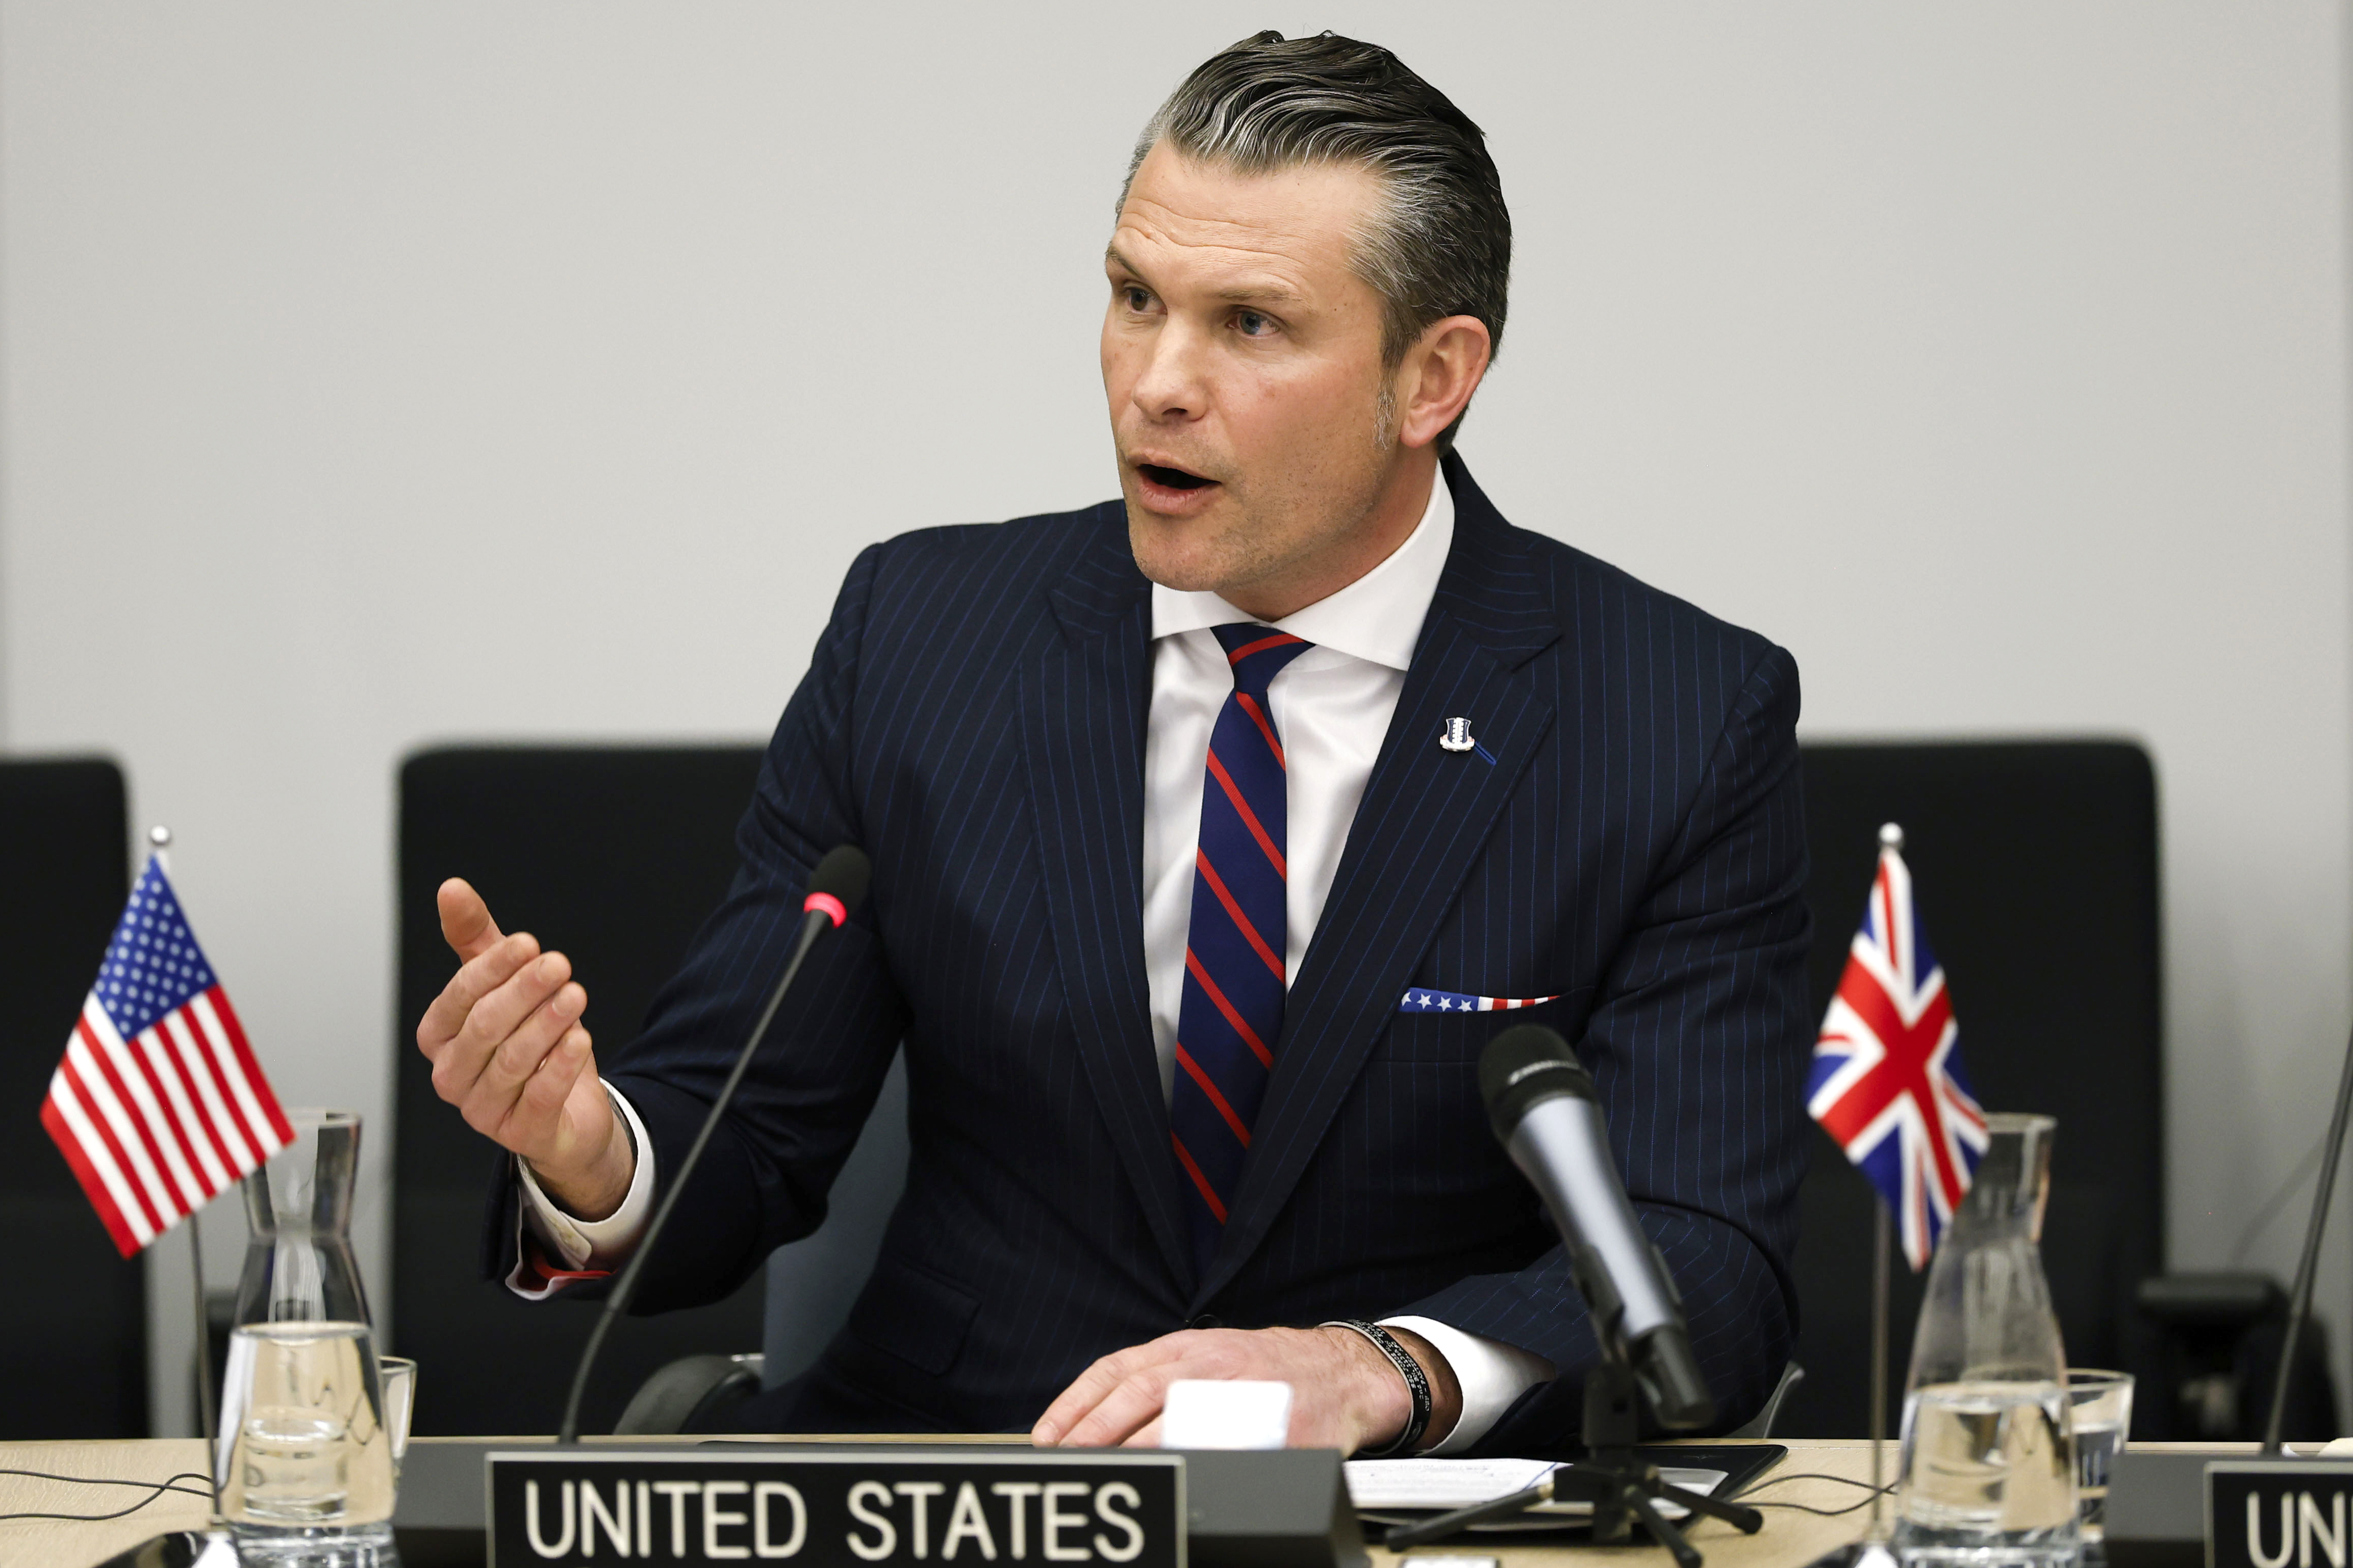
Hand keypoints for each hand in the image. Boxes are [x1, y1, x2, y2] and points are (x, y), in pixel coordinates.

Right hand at [413, 878, 631, 1217]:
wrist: (567, 1109)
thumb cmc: (528, 1041)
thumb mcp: (505, 984)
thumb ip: (477, 938)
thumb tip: (451, 888)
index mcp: (440, 1036)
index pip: (459, 996)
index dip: (493, 967)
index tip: (529, 943)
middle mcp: (452, 1075)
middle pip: (485, 1027)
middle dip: (524, 991)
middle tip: (559, 964)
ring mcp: (483, 1109)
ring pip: (511, 1061)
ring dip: (546, 1023)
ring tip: (575, 995)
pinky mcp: (521, 1134)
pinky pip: (539, 1097)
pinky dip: (560, 1065)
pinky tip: (579, 1039)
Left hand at [1030, 1324, 1462, 1452]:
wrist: (1344, 1375)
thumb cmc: (1266, 1373)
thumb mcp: (1207, 1359)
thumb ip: (1158, 1382)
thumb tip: (1091, 1423)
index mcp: (1187, 1348)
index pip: (1116, 1369)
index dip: (1076, 1403)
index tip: (1047, 1435)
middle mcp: (1212, 1363)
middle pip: (1140, 1392)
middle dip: (1097, 1430)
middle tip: (1068, 1460)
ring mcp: (1247, 1394)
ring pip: (1181, 1420)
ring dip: (1138, 1453)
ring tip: (1111, 1478)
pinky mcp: (1281, 1429)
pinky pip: (1235, 1451)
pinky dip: (1201, 1466)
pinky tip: (1177, 1483)